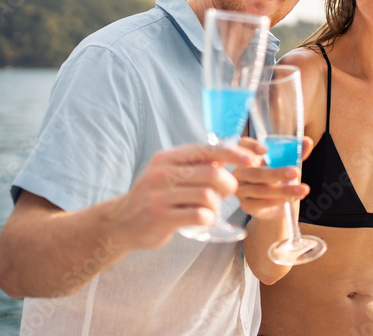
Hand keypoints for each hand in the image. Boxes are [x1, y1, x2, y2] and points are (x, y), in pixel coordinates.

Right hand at [115, 143, 259, 249]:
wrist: (121, 223)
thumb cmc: (155, 197)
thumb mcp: (169, 174)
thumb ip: (194, 165)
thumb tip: (231, 156)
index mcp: (167, 158)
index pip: (206, 149)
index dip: (233, 153)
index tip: (252, 158)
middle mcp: (161, 173)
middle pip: (212, 173)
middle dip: (228, 184)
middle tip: (227, 192)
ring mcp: (159, 196)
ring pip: (207, 196)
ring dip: (216, 205)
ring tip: (209, 208)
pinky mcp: (160, 218)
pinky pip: (199, 215)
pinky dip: (208, 219)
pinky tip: (201, 220)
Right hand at [233, 137, 311, 219]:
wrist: (278, 205)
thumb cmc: (280, 179)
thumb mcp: (288, 164)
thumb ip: (296, 153)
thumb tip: (307, 142)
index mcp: (248, 155)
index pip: (243, 146)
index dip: (251, 147)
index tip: (265, 149)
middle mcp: (240, 172)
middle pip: (255, 172)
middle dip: (276, 173)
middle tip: (295, 172)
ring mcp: (240, 189)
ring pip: (261, 190)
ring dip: (284, 190)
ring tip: (302, 189)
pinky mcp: (246, 205)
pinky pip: (262, 203)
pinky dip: (279, 201)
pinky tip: (292, 199)